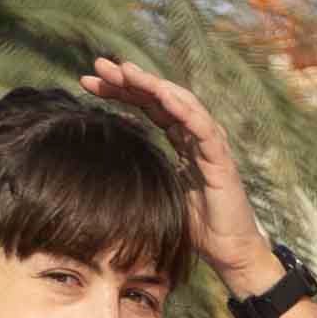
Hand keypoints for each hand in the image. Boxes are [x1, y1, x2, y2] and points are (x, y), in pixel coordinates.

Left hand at [85, 57, 281, 295]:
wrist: (229, 252)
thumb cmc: (196, 227)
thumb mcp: (157, 194)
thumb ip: (139, 174)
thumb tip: (100, 167)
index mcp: (179, 141)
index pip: (147, 107)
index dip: (119, 91)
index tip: (87, 82)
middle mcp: (194, 136)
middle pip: (159, 98)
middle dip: (128, 79)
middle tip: (97, 65)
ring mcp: (209, 144)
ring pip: (180, 102)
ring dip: (152, 84)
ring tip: (126, 71)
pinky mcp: (220, 158)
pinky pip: (202, 126)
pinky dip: (183, 108)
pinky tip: (162, 94)